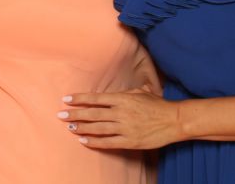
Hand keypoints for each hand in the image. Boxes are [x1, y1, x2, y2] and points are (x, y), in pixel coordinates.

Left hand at [58, 88, 180, 149]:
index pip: (96, 98)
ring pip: (98, 128)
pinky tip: (84, 141)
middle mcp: (121, 112)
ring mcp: (125, 127)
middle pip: (93, 113)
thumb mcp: (141, 92)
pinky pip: (108, 142)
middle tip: (60, 114)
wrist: (173, 120)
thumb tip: (114, 93)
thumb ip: (126, 93)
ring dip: (82, 127)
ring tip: (69, 127)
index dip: (80, 98)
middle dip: (75, 114)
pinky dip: (94, 142)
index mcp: (123, 98)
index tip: (67, 99)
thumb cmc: (158, 105)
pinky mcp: (129, 141)